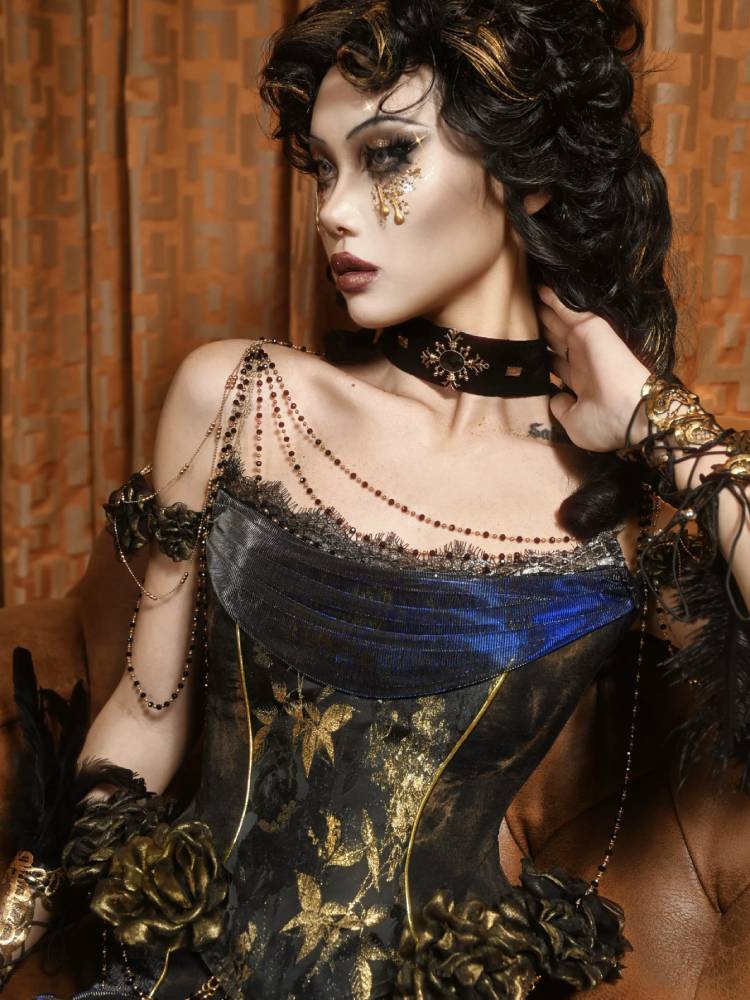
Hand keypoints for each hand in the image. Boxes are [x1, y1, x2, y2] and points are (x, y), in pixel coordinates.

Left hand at [535, 285, 650, 452]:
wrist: (630, 414)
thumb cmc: (605, 424)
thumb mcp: (575, 423)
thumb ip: (561, 408)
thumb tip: (555, 397)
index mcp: (582, 383)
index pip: (557, 364)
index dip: (542, 355)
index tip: (527, 347)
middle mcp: (583, 360)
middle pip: (556, 339)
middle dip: (541, 328)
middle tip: (522, 313)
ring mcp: (586, 343)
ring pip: (558, 321)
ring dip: (544, 309)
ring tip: (526, 294)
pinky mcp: (590, 328)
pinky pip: (566, 309)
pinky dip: (552, 298)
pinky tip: (539, 287)